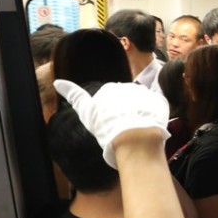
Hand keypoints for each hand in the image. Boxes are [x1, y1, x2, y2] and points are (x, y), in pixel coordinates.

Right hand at [54, 80, 169, 166]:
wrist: (133, 136)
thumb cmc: (106, 126)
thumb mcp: (85, 112)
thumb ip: (74, 95)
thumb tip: (58, 81)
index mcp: (109, 89)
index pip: (108, 98)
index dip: (108, 112)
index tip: (109, 122)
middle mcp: (127, 87)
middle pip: (126, 99)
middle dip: (125, 110)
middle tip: (122, 126)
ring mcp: (144, 93)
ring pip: (141, 102)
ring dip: (140, 112)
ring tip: (135, 127)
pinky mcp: (159, 101)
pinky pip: (156, 107)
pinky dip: (153, 115)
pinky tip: (148, 125)